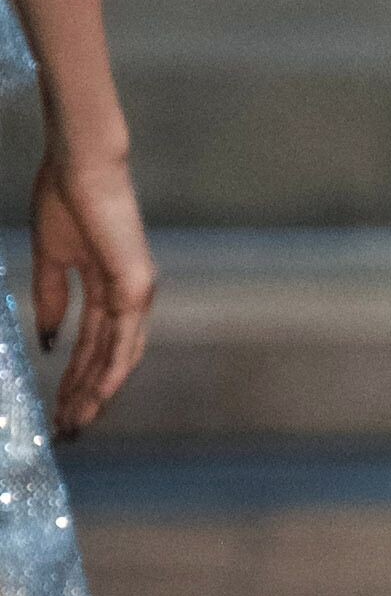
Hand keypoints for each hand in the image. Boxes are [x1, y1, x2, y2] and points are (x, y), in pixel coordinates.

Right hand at [30, 139, 154, 436]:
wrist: (79, 165)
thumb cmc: (64, 197)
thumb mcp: (51, 259)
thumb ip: (50, 301)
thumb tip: (49, 343)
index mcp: (107, 288)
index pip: (91, 346)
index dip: (74, 379)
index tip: (58, 409)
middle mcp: (127, 296)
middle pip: (106, 359)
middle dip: (85, 397)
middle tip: (68, 430)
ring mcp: (134, 291)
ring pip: (117, 356)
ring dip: (95, 392)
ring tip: (76, 421)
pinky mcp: (135, 284)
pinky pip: (124, 337)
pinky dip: (112, 368)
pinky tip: (98, 395)